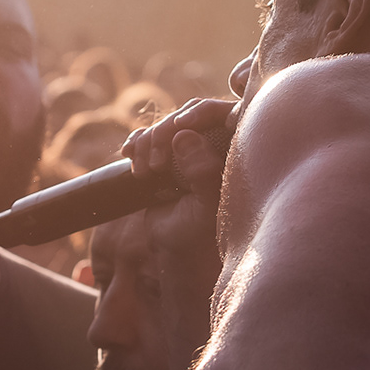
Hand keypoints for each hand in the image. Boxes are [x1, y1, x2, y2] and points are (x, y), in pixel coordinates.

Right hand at [122, 97, 231, 310]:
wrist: (178, 255)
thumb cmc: (201, 236)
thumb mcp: (204, 206)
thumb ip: (202, 171)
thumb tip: (185, 135)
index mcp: (241, 154)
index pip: (227, 113)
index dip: (203, 113)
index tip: (181, 127)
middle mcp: (221, 147)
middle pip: (192, 113)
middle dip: (166, 132)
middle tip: (156, 164)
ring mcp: (195, 149)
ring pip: (169, 123)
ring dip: (149, 141)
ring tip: (144, 172)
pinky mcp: (171, 156)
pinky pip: (151, 135)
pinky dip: (137, 143)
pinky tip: (128, 156)